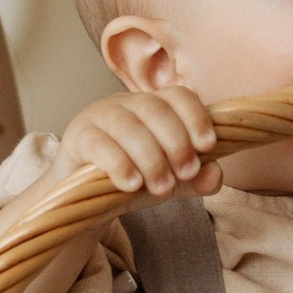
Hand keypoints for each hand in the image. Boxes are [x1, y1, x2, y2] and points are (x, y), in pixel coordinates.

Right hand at [61, 87, 220, 200]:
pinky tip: (131, 184)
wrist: (85, 196)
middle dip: (176, 142)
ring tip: (162, 188)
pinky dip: (119, 164)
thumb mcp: (170, 180)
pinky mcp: (78, 138)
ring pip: (128, 127)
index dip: (196, 117)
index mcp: (155, 106)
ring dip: (151, 158)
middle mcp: (128, 104)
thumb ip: (196, 179)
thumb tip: (214, 174)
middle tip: (186, 174)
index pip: (179, 96)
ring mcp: (100, 117)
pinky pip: (99, 144)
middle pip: (155, 109)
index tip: (208, 145)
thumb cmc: (134, 177)